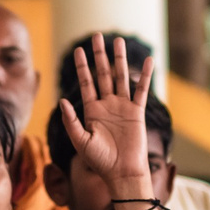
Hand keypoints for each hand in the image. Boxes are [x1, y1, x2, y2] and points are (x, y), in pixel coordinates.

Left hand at [57, 36, 155, 192]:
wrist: (122, 172)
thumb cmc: (100, 161)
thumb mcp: (80, 141)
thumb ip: (71, 121)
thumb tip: (62, 99)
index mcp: (91, 110)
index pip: (86, 82)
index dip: (81, 66)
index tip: (78, 50)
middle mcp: (107, 105)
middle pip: (102, 74)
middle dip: (99, 55)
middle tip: (97, 36)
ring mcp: (122, 107)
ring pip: (120, 77)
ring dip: (119, 59)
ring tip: (118, 41)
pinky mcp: (137, 112)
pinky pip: (141, 90)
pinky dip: (144, 75)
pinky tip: (148, 61)